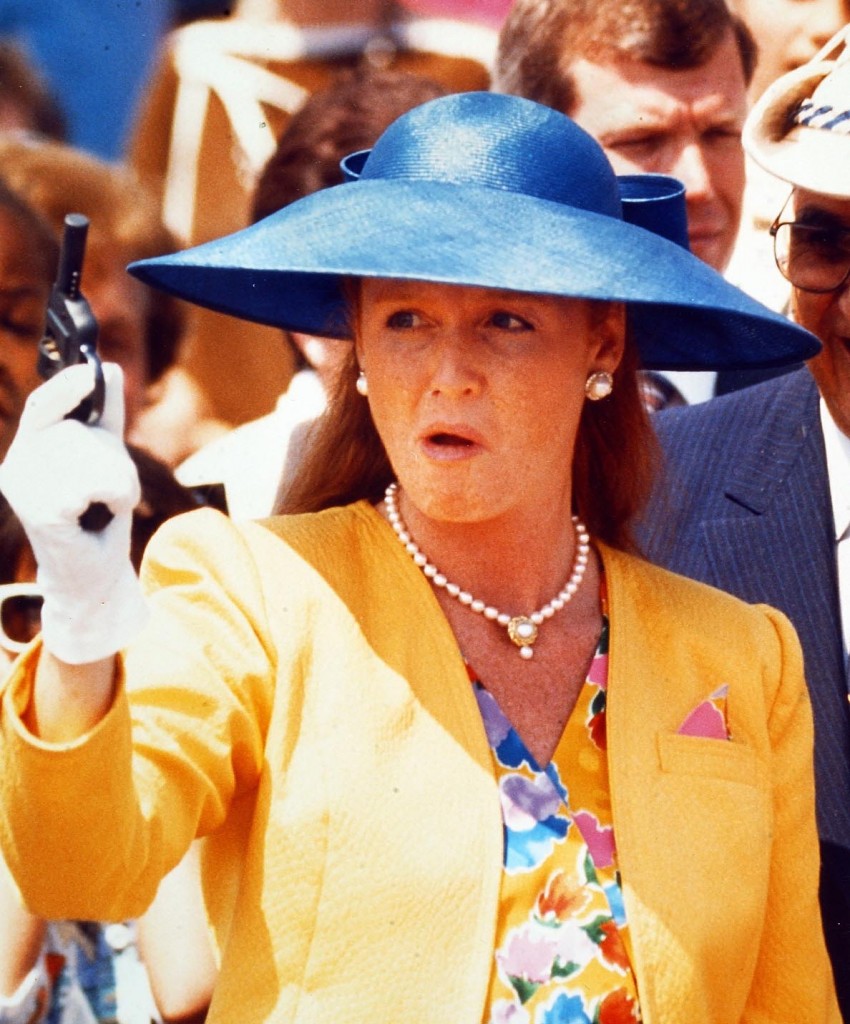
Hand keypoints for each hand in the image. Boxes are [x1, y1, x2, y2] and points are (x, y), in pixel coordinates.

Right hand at [0, 364, 147, 663]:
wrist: (93, 571)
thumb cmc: (98, 513)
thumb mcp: (107, 456)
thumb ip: (106, 415)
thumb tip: (111, 368)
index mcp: (30, 448)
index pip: (44, 408)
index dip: (66, 386)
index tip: (91, 371)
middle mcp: (18, 465)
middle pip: (81, 433)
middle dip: (114, 458)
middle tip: (114, 488)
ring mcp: (26, 489)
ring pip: (94, 458)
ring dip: (119, 481)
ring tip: (106, 503)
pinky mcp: (42, 511)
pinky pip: (99, 483)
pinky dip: (117, 497)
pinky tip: (101, 515)